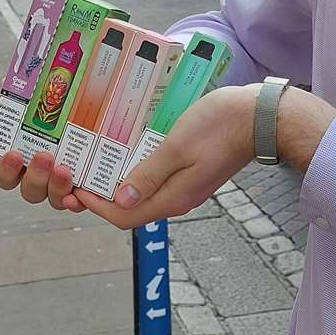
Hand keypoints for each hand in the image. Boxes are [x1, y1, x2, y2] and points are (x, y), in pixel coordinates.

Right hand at [0, 101, 86, 212]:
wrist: (105, 112)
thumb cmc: (69, 109)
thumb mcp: (45, 99)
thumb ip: (21, 100)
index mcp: (28, 159)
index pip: (6, 175)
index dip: (6, 169)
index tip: (12, 152)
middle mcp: (44, 177)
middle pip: (30, 190)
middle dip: (35, 175)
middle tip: (44, 156)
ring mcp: (65, 185)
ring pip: (53, 199)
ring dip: (56, 186)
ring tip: (64, 168)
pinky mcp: (87, 190)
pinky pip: (79, 202)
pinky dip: (76, 202)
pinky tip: (79, 194)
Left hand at [73, 84, 260, 229]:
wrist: (260, 117)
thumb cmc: (220, 126)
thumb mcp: (177, 147)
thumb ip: (148, 175)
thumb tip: (120, 200)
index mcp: (173, 198)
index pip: (125, 216)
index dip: (96, 206)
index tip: (75, 189)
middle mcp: (178, 198)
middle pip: (132, 208)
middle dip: (103, 196)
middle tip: (80, 175)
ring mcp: (186, 185)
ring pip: (143, 192)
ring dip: (118, 181)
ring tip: (98, 161)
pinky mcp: (192, 170)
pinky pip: (156, 178)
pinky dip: (136, 169)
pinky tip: (127, 150)